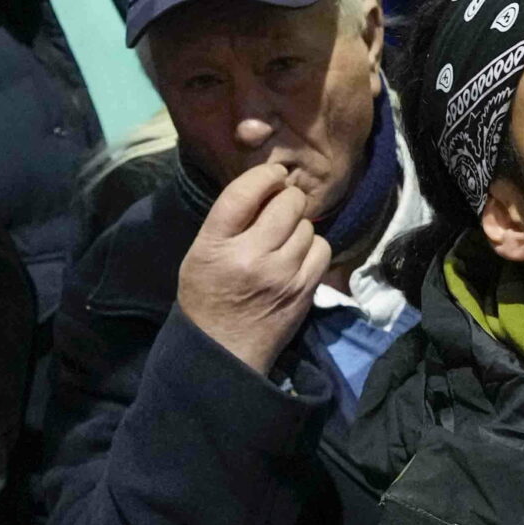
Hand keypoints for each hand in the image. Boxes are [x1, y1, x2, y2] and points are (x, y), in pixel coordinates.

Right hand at [177, 163, 331, 376]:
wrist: (223, 350)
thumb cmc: (208, 296)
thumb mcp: (201, 254)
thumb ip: (229, 221)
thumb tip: (266, 186)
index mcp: (215, 245)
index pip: (243, 193)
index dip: (264, 175)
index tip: (274, 174)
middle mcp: (250, 256)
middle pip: (287, 203)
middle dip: (287, 199)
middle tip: (281, 208)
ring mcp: (282, 274)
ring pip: (307, 225)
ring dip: (298, 226)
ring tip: (283, 240)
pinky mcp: (305, 289)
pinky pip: (322, 248)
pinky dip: (313, 248)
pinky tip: (298, 257)